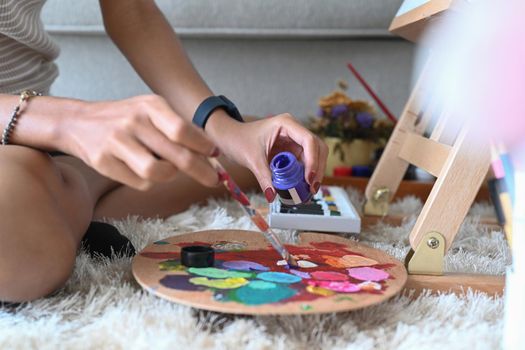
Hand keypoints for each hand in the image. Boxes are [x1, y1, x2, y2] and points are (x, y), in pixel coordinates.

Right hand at [63, 95, 219, 189]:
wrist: (78, 122)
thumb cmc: (124, 118)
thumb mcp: (151, 111)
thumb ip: (180, 128)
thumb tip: (212, 152)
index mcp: (150, 105)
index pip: (182, 129)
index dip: (202, 146)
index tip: (216, 155)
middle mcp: (133, 121)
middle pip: (176, 155)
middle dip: (200, 171)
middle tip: (213, 180)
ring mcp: (116, 142)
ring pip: (157, 173)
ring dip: (169, 175)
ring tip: (167, 169)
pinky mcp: (103, 162)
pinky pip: (139, 183)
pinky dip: (149, 182)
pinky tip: (143, 171)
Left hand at [208, 113, 327, 201]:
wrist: (229, 138)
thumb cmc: (238, 140)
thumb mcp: (251, 159)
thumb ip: (264, 177)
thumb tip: (273, 196)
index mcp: (286, 124)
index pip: (308, 140)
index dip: (313, 160)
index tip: (309, 179)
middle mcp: (294, 130)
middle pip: (317, 148)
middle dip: (317, 169)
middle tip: (312, 189)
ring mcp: (294, 140)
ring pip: (314, 156)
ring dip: (314, 173)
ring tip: (308, 192)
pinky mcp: (292, 151)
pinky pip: (304, 163)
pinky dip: (305, 175)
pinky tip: (302, 188)